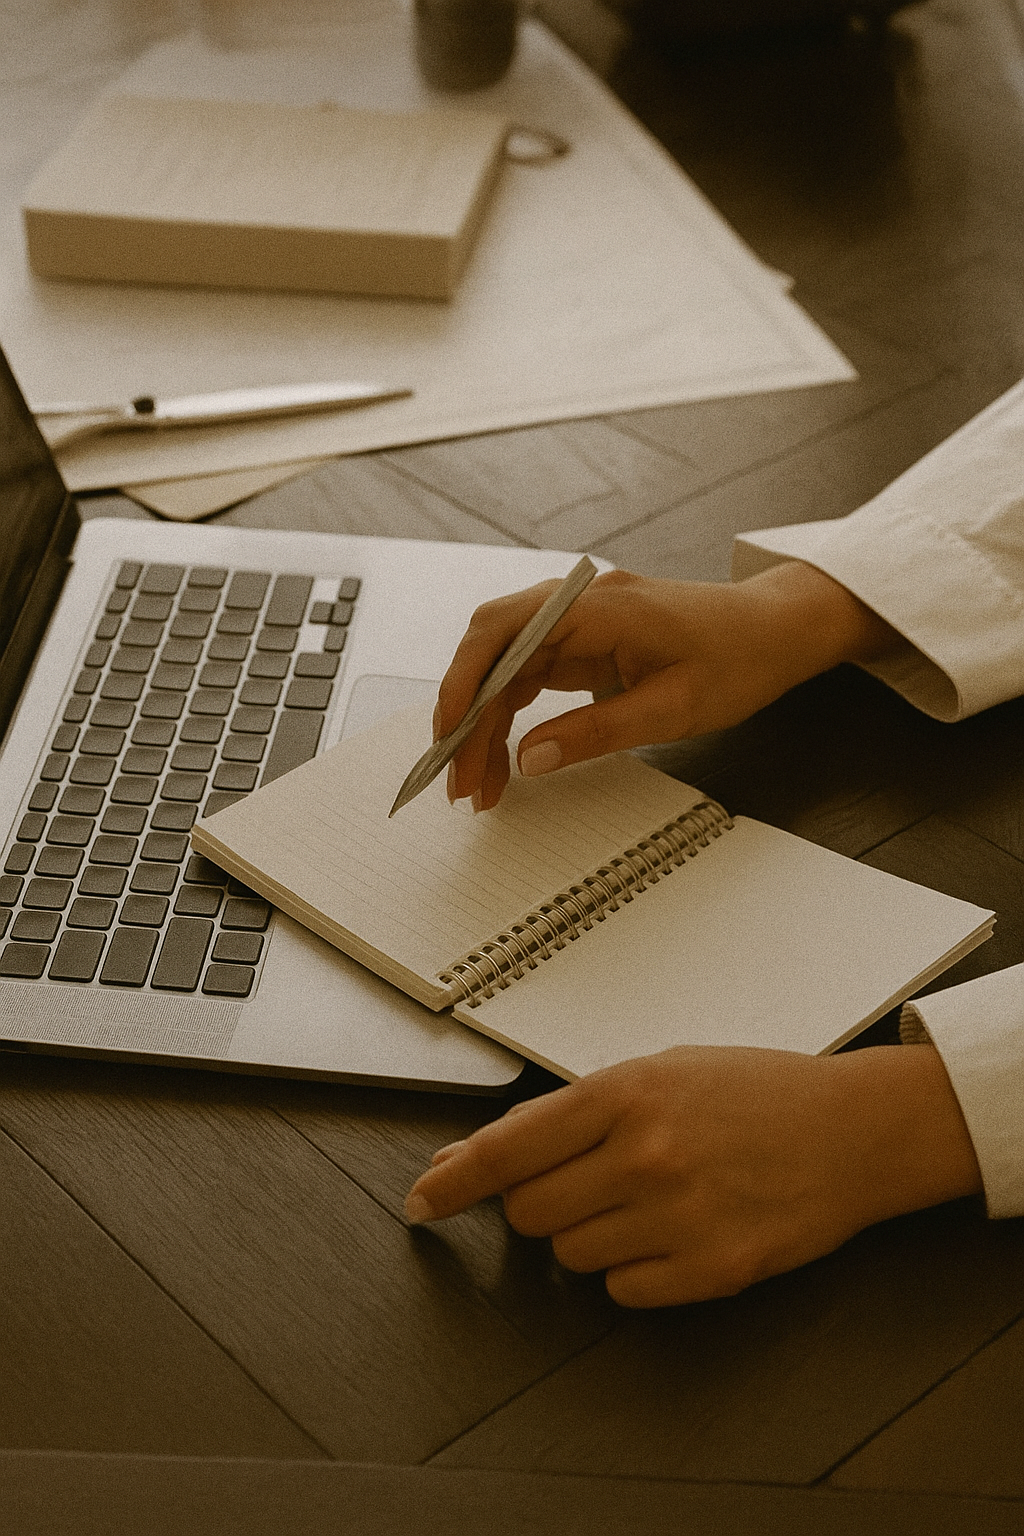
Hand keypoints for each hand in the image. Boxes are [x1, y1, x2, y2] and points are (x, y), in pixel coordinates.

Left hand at [404, 1044, 981, 1307]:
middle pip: (531, 1213)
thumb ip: (567, 1114)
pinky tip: (671, 1231)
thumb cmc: (754, 1092)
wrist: (853, 1131)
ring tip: (646, 1199)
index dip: (453, 1182)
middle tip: (586, 1182)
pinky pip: (623, 1290)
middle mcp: (646, 1154)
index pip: (509, 1148)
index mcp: (626, 1091)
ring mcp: (678, 1215)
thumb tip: (476, 1158)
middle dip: (539, 1203)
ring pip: (571, 1256)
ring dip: (590, 1234)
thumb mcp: (659, 1071)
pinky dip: (632, 1269)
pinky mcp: (710, 1269)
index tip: (423, 1202)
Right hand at [436, 561, 897, 809]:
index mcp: (598, 607)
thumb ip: (595, 734)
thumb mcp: (671, 709)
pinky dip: (511, 716)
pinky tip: (506, 757)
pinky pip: (530, 674)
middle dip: (465, 715)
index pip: (502, 634)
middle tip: (459, 779)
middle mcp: (578, 603)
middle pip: (492, 651)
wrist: (776, 631)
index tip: (448, 738)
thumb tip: (528, 760)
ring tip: (481, 784)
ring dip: (485, 723)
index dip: (463, 686)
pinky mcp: (585, 640)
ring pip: (505, 667)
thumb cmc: (738, 659)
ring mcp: (579, 620)